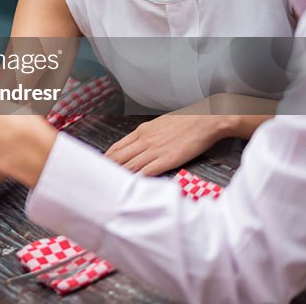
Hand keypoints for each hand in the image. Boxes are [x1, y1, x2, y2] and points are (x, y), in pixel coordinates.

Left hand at [105, 109, 227, 174]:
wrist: (206, 119)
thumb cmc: (186, 121)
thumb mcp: (159, 124)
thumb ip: (147, 135)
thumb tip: (137, 145)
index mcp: (142, 131)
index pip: (117, 146)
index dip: (107, 158)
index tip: (100, 165)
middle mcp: (145, 140)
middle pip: (119, 157)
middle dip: (108, 168)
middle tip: (99, 177)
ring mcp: (155, 150)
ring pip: (130, 165)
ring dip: (120, 175)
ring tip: (110, 185)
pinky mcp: (168, 159)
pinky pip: (148, 171)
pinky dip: (138, 179)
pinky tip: (132, 186)